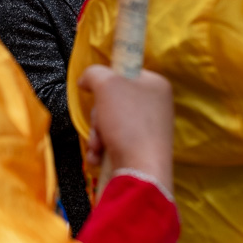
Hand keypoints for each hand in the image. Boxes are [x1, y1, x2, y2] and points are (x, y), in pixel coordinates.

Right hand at [77, 65, 173, 194]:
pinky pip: (114, 140)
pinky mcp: (141, 148)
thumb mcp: (106, 84)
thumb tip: (86, 80)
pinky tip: (99, 156)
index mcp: (156, 84)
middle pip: (113, 100)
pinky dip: (102, 148)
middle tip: (100, 123)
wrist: (141, 170)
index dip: (106, 81)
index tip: (96, 91)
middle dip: (98, 116)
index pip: (124, 72)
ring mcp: (149, 128)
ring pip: (109, 122)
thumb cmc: (128, 122)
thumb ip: (94, 73)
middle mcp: (156, 105)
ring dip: (96, 134)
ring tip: (98, 145)